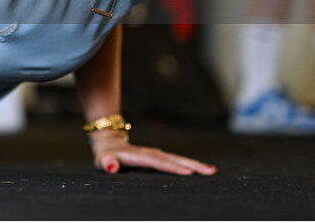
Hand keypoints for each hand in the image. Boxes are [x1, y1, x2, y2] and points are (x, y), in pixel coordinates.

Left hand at [90, 131, 215, 175]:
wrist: (110, 142)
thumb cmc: (106, 155)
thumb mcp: (103, 159)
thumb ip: (107, 162)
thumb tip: (111, 166)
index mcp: (140, 156)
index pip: (159, 163)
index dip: (173, 168)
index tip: (189, 173)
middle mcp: (152, 153)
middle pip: (175, 159)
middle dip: (192, 165)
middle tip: (210, 172)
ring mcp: (157, 154)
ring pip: (179, 159)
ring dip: (195, 164)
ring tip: (211, 171)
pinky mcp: (160, 157)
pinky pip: (177, 161)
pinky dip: (190, 164)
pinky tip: (202, 170)